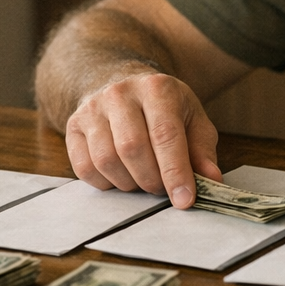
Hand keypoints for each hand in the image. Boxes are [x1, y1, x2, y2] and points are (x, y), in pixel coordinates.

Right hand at [64, 72, 222, 207]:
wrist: (124, 86)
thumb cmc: (164, 109)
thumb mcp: (192, 120)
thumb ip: (202, 151)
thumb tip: (211, 180)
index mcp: (157, 88)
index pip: (165, 134)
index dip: (175, 172)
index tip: (184, 200)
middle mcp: (120, 94)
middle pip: (132, 148)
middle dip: (151, 180)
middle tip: (162, 189)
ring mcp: (93, 108)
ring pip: (106, 160)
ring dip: (129, 183)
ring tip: (142, 180)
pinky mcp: (73, 125)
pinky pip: (85, 167)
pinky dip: (105, 183)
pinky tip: (121, 176)